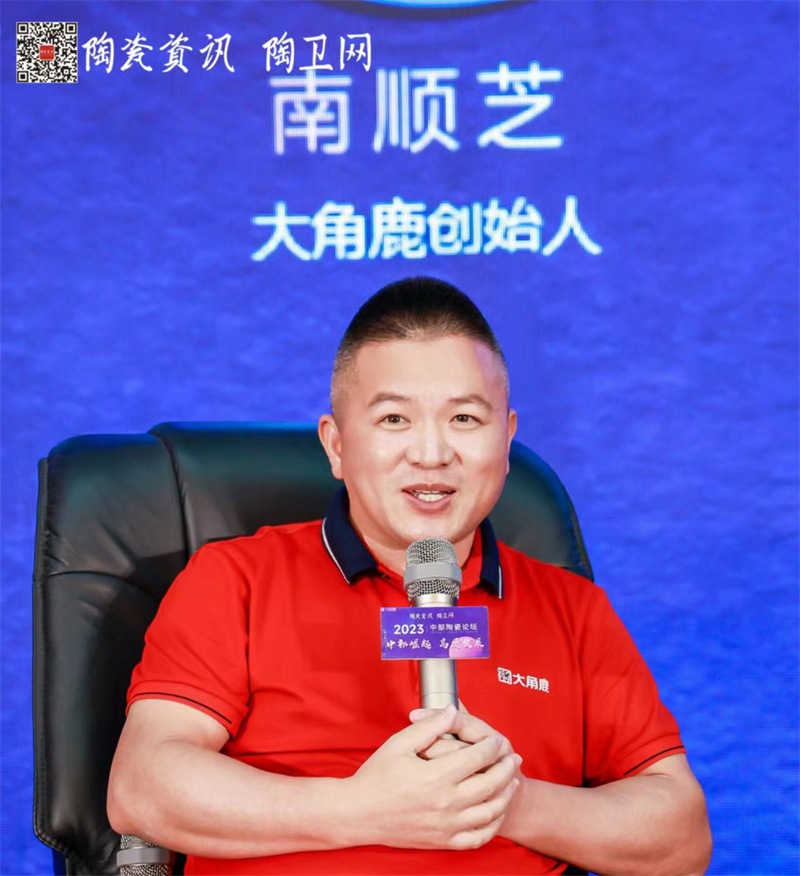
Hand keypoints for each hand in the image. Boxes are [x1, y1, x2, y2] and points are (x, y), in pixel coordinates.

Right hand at [344, 704, 519, 850]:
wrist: (358, 814)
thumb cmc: (376, 776)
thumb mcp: (399, 743)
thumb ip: (429, 726)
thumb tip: (452, 710)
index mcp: (435, 776)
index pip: (477, 757)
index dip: (492, 745)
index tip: (498, 738)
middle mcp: (445, 803)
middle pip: (490, 783)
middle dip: (506, 767)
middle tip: (514, 757)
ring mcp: (446, 826)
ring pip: (490, 811)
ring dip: (506, 794)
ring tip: (512, 781)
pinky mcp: (443, 841)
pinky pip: (478, 837)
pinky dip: (493, 824)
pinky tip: (496, 811)